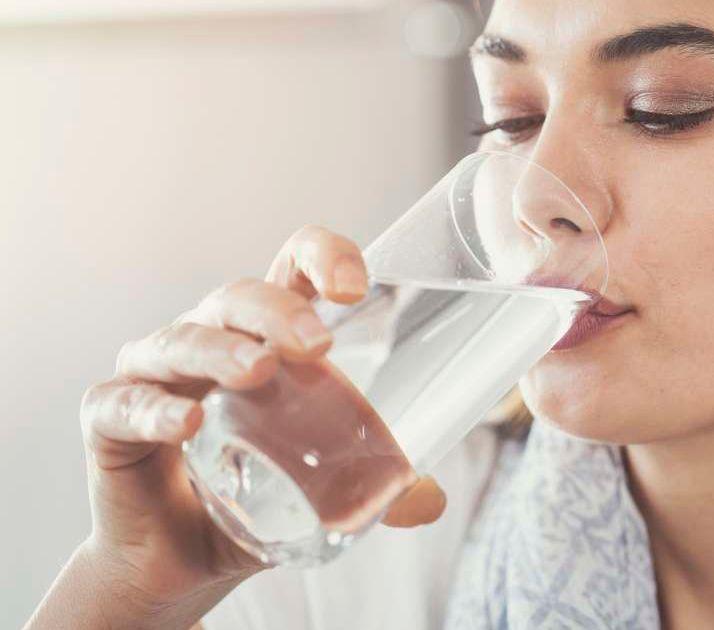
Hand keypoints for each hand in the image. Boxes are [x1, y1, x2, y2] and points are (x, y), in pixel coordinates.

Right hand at [28, 226, 444, 629]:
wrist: (182, 562)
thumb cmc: (256, 498)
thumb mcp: (325, 490)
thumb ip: (378, 489)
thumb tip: (429, 501)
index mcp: (266, 337)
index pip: (292, 269)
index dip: (322, 257)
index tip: (355, 285)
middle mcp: (210, 340)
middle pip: (238, 298)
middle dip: (278, 311)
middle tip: (316, 343)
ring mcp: (156, 374)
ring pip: (182, 340)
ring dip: (221, 349)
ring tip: (258, 369)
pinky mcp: (109, 419)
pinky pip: (125, 404)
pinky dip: (155, 409)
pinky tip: (188, 422)